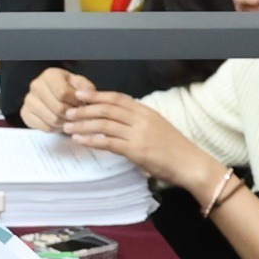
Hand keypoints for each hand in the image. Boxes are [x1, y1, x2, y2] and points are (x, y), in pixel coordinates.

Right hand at [20, 66, 95, 131]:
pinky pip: (44, 127)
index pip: (63, 93)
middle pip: (58, 108)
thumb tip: (85, 96)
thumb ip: (86, 89)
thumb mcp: (80, 84)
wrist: (52, 95)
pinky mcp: (25, 113)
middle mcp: (36, 85)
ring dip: (64, 123)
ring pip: (52, 119)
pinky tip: (59, 123)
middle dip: (71, 115)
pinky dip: (55, 128)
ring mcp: (29, 100)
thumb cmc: (68, 88)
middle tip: (76, 115)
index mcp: (50, 75)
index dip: (75, 102)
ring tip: (69, 119)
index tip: (81, 105)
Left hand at [55, 90, 203, 189]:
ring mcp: (139, 134)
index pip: (117, 98)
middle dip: (84, 109)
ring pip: (104, 124)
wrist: (191, 164)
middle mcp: (142, 119)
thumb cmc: (175, 149)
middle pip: (107, 109)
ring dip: (83, 124)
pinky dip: (91, 140)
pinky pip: (108, 142)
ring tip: (68, 127)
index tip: (79, 94)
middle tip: (68, 112)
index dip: (96, 95)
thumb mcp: (157, 128)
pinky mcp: (136, 150)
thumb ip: (138, 123)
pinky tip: (80, 140)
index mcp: (146, 111)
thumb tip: (117, 121)